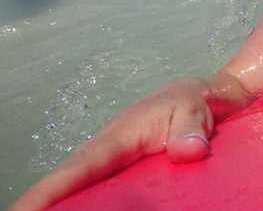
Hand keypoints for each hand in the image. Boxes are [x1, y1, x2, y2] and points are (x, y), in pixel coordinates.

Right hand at [10, 76, 235, 209]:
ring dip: (72, 206)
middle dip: (47, 206)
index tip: (22, 210)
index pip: (81, 166)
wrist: (207, 98)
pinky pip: (112, 195)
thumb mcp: (193, 109)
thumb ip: (190, 130)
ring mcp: (118, 167)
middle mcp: (110, 153)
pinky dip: (102, 205)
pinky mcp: (131, 176)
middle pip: (74, 186)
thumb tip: (189, 152)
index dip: (50, 190)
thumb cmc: (192, 102)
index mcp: (119, 136)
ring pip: (90, 192)